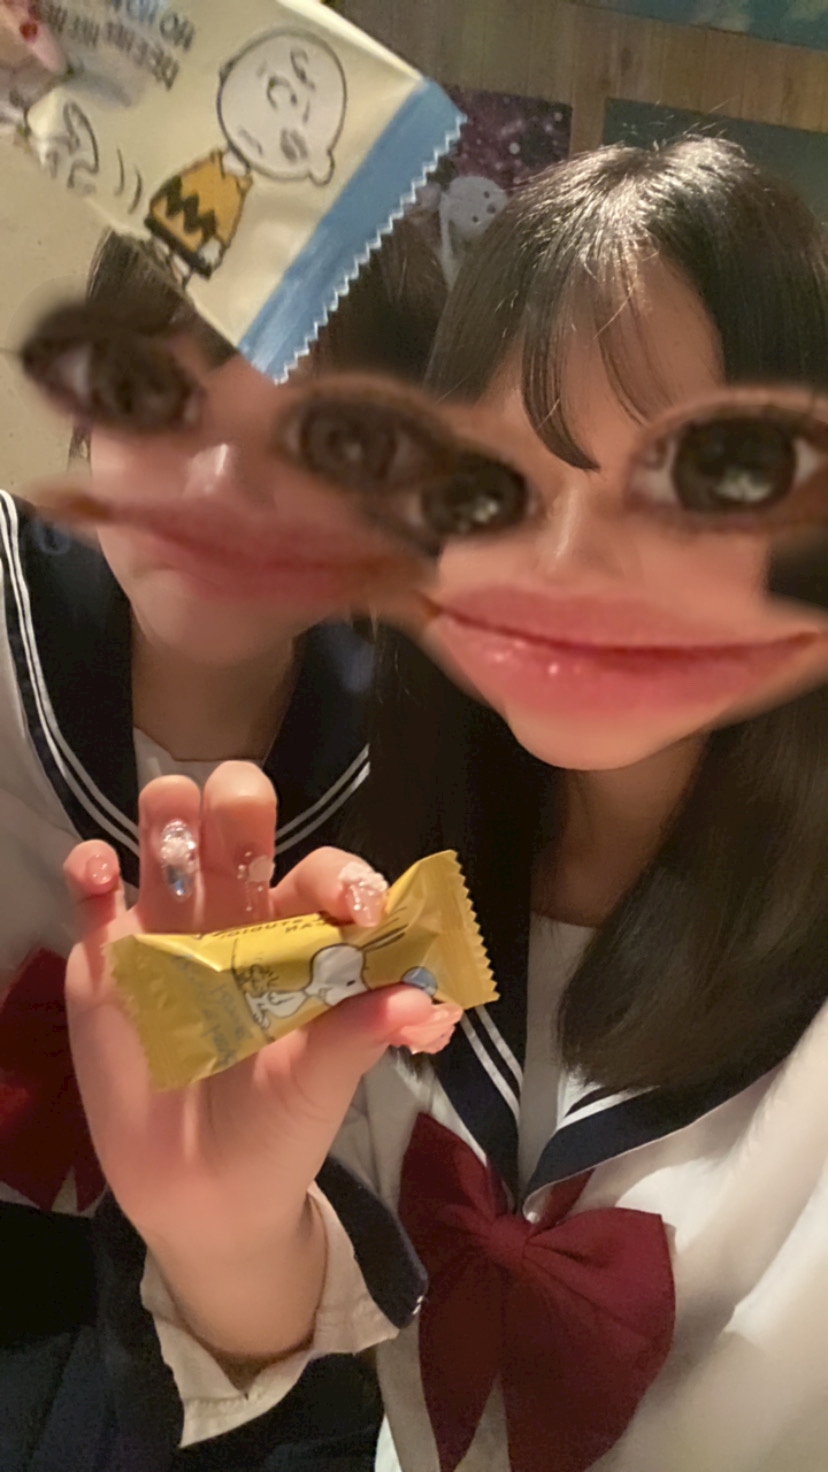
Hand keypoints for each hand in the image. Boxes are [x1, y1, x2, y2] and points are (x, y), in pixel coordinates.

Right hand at [63, 761, 447, 1360]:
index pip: (320, 874)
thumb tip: (426, 1005)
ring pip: (163, 837)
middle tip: (244, 832)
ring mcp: (166, 932)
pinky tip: (100, 871)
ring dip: (167, 812)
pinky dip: (90, 867)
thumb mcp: (322, 1085)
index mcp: (298, 936)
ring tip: (173, 830)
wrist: (203, 1198)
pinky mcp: (104, 961)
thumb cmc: (279, 1128)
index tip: (360, 906)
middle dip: (241, 802)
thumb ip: (361, 1037)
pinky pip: (92, 896)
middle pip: (236, 824)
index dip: (341, 876)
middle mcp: (234, 917)